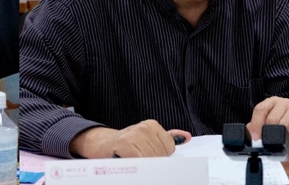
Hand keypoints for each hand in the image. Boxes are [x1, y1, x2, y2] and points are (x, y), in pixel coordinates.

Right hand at [71, 120, 190, 157]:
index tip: (147, 154)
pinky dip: (135, 164)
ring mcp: (133, 134)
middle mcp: (143, 127)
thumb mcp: (147, 138)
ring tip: (133, 159)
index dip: (160, 157)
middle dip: (152, 162)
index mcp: (152, 125)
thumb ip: (167, 138)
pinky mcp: (124, 143)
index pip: (169, 148)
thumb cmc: (126, 144)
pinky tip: (128, 161)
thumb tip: (186, 137)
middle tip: (139, 159)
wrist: (102, 144)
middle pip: (160, 155)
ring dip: (143, 164)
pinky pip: (139, 161)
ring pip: (151, 159)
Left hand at [248, 96, 288, 144]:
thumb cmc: (285, 125)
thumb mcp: (268, 124)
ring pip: (284, 124)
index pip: (260, 110)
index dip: (256, 124)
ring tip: (285, 136)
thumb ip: (257, 126)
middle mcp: (284, 102)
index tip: (256, 137)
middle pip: (272, 119)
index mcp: (271, 102)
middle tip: (272, 139)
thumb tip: (250, 135)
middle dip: (271, 132)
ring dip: (284, 135)